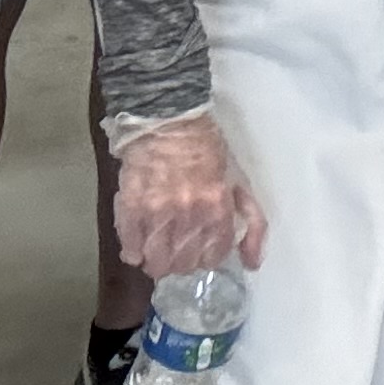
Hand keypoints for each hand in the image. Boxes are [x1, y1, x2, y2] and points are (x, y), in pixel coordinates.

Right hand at [110, 110, 266, 276]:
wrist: (168, 120)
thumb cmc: (206, 149)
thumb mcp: (239, 182)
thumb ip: (252, 222)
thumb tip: (253, 263)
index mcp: (217, 209)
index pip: (213, 257)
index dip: (207, 257)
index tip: (202, 250)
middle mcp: (188, 216)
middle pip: (184, 264)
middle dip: (183, 261)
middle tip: (179, 249)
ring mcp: (157, 214)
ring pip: (157, 264)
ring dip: (158, 262)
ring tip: (157, 250)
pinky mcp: (131, 209)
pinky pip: (130, 249)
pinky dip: (134, 253)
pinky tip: (139, 245)